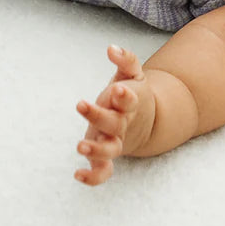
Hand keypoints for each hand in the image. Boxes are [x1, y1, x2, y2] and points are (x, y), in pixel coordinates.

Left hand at [74, 45, 149, 185]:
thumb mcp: (133, 74)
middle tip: (81, 104)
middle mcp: (123, 124)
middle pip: (113, 123)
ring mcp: (116, 142)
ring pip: (109, 150)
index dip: (124, 96)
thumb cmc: (132, 93)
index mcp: (131, 104)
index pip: (129, 100)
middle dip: (98, 115)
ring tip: (80, 146)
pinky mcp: (107, 157)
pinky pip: (103, 171)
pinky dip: (93, 177)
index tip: (116, 90)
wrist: (147, 122)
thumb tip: (111, 48)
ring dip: (96, 150)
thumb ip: (126, 60)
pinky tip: (77, 174)